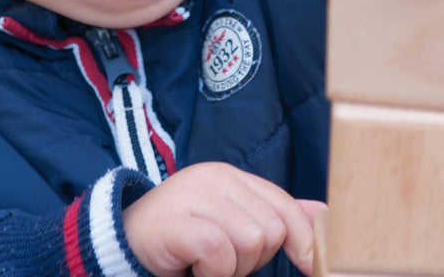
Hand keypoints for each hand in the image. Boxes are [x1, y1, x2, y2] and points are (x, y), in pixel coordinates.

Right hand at [122, 163, 325, 276]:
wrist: (121, 243)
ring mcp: (195, 196)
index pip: (283, 204)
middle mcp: (215, 178)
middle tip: (221, 261)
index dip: (303, 238)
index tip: (309, 264)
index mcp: (231, 177)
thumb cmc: (181, 240)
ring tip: (205, 264)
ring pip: (251, 242)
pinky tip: (193, 268)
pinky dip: (214, 272)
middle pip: (271, 228)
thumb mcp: (229, 223)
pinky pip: (220, 253)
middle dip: (254, 259)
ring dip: (232, 268)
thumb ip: (270, 215)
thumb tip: (322, 214)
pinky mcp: (179, 222)